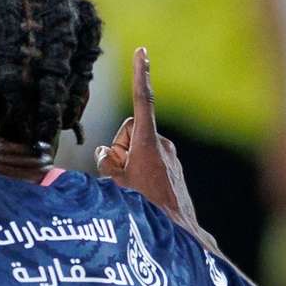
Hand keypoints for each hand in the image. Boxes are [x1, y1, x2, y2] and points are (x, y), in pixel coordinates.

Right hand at [97, 49, 203, 237]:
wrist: (178, 233)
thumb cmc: (146, 209)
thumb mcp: (114, 183)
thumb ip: (106, 161)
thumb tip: (109, 155)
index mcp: (149, 143)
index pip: (142, 101)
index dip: (140, 76)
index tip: (142, 52)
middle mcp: (162, 145)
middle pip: (127, 134)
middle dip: (119, 150)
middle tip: (123, 177)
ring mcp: (170, 156)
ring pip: (136, 149)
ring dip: (129, 163)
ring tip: (136, 189)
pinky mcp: (173, 167)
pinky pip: (146, 161)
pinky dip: (139, 170)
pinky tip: (145, 193)